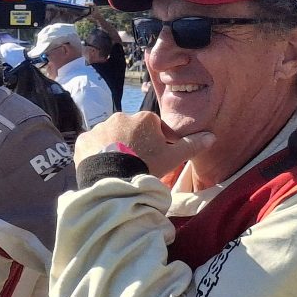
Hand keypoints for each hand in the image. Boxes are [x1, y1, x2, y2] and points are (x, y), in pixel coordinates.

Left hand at [74, 111, 213, 177]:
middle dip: (133, 142)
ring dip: (114, 147)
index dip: (156, 142)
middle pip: (130, 130)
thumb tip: (212, 136)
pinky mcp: (83, 140)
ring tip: (118, 167)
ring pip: (110, 136)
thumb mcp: (172, 158)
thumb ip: (191, 146)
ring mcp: (99, 127)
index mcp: (144, 118)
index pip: (153, 127)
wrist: (113, 180)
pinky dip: (96, 153)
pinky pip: (92, 145)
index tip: (153, 157)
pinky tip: (101, 167)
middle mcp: (120, 116)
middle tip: (135, 163)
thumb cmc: (146, 166)